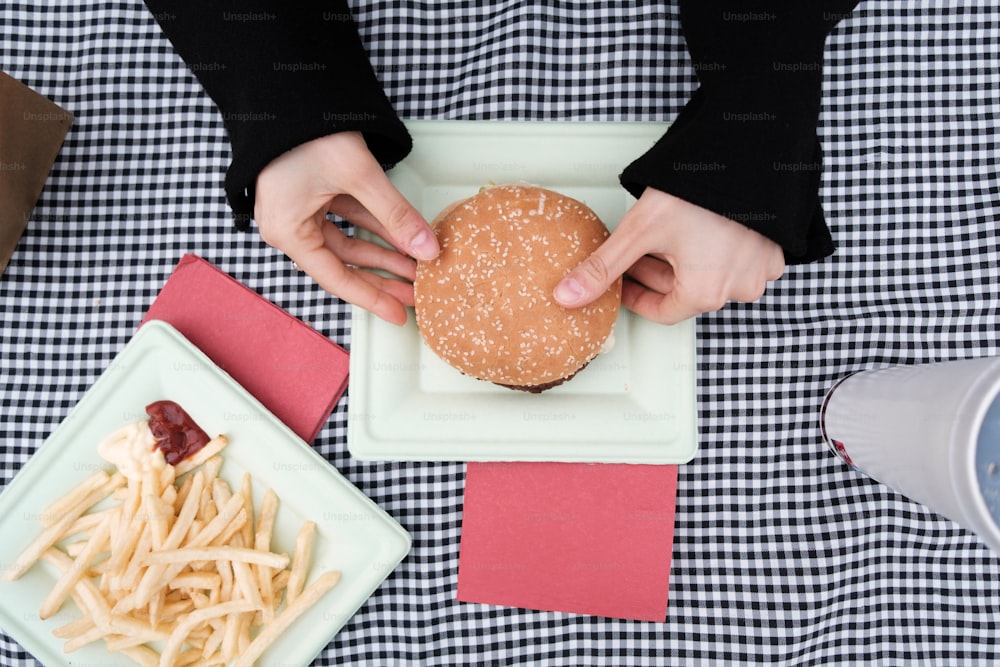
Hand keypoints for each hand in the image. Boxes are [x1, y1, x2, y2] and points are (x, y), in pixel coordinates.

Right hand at [254, 131, 438, 324]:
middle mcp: (290, 225)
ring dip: (383, 252)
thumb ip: (395, 215)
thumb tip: (427, 249)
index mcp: (288, 231)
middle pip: (343, 264)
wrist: (287, 84)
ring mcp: (300, 208)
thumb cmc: (305, 129)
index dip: (371, 298)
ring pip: (349, 241)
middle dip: (383, 277)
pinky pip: (348, 218)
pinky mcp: (312, 192)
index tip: (398, 314)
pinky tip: (402, 237)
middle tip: (415, 293)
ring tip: (417, 266)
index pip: (337, 278)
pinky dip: (375, 226)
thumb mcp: (358, 176)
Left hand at [553, 188, 784, 323]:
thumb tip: (568, 296)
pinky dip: (718, 248)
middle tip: (640, 246)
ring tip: (669, 231)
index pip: (661, 311)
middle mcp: (738, 289)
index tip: (623, 278)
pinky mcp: (774, 249)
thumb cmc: (698, 191)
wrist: (748, 152)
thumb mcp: (639, 231)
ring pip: (711, 275)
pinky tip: (703, 225)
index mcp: (706, 294)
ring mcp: (760, 270)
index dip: (635, 294)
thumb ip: (602, 268)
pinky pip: (740, 259)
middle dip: (657, 271)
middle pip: (684, 292)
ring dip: (686, 259)